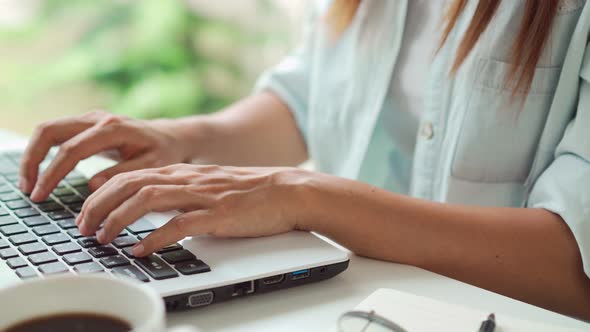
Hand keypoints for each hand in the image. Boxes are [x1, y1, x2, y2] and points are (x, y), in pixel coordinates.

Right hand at [20, 111, 190, 201]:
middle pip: (49, 131)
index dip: (53, 174)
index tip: (41, 195)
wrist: (170, 137)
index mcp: (113, 128)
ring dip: (33, 155)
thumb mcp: (152, 167)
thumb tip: (93, 185)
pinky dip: (43, 152)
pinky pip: (56, 134)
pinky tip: (41, 174)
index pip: (72, 150)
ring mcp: (90, 119)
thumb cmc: (163, 152)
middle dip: (32, 160)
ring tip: (29, 184)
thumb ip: (124, 174)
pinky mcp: (86, 125)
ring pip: (48, 130)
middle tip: (29, 190)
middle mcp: (97, 119)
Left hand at [76, 164, 306, 255]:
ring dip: (119, 218)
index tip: (88, 211)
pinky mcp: (219, 214)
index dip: (104, 192)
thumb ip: (183, 191)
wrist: (288, 191)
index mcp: (185, 172)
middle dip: (100, 204)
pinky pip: (180, 224)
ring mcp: (203, 195)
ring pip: (148, 198)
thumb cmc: (252, 192)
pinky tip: (141, 249)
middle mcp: (189, 179)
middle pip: (131, 183)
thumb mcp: (210, 185)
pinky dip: (155, 237)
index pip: (133, 174)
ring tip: (103, 237)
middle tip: (84, 226)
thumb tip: (156, 207)